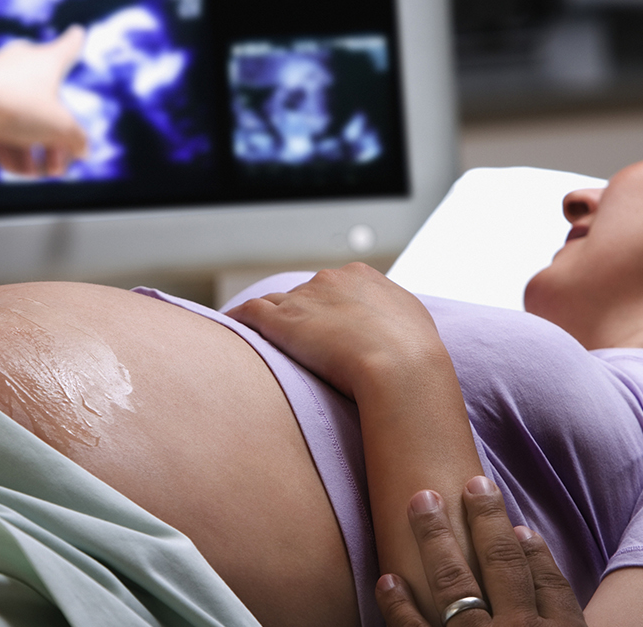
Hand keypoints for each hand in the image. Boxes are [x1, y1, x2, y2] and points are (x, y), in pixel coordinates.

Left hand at [0, 26, 89, 176]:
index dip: (76, 42)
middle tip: (58, 167)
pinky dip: (9, 145)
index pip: (69, 46)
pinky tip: (15, 169)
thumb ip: (77, 139)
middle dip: (54, 139)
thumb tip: (81, 148)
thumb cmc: (15, 105)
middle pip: (47, 103)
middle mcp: (22, 64)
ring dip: (32, 149)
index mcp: (48, 60)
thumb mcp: (60, 128)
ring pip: (21, 118)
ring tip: (36, 173)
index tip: (78, 32)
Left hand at [224, 263, 450, 398]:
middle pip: (304, 295)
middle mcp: (330, 280)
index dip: (329, 310)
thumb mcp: (413, 323)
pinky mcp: (280, 320)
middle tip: (300, 342)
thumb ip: (395, 317)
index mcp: (362, 276)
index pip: (334, 288)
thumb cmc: (414, 354)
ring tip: (257, 337)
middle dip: (300, 314)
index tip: (327, 329)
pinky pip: (249, 313)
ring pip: (275, 303)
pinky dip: (237, 319)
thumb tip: (394, 327)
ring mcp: (303, 299)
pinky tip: (228, 328)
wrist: (400, 366)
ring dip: (267, 318)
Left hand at [378, 478, 586, 626]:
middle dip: (486, 519)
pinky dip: (398, 605)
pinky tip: (387, 580)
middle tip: (475, 483)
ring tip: (422, 502)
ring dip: (435, 538)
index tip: (519, 527)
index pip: (548, 581)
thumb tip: (543, 577)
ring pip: (455, 583)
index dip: (534, 551)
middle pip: (502, 564)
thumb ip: (560, 622)